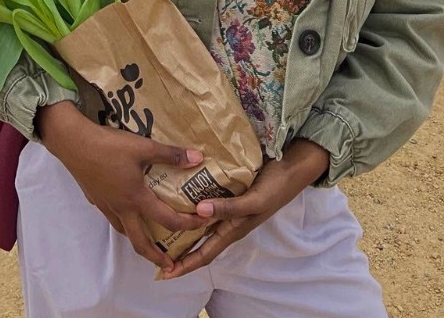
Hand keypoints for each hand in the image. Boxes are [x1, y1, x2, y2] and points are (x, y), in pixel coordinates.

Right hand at [37, 101, 207, 272]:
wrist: (74, 143)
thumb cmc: (109, 146)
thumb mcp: (143, 146)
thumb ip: (170, 154)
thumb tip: (197, 158)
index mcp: (136, 198)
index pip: (167, 219)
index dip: (187, 225)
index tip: (201, 227)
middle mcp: (122, 208)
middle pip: (140, 243)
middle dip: (156, 257)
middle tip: (169, 265)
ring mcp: (106, 206)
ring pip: (124, 231)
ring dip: (138, 239)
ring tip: (148, 238)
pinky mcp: (95, 198)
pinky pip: (112, 217)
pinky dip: (123, 221)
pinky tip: (124, 208)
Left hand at [159, 139, 329, 280]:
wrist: (289, 169)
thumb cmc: (273, 189)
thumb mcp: (252, 201)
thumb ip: (228, 208)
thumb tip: (198, 212)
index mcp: (231, 231)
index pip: (203, 255)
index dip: (184, 266)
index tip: (163, 274)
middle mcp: (226, 222)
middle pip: (198, 242)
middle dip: (177, 250)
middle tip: (154, 250)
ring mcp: (227, 208)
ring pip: (200, 223)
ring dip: (182, 227)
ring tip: (159, 224)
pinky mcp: (227, 193)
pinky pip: (205, 203)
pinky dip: (191, 204)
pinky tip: (178, 195)